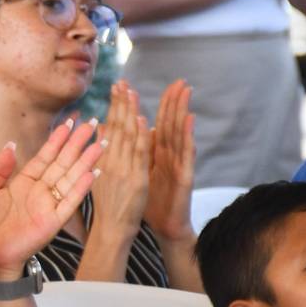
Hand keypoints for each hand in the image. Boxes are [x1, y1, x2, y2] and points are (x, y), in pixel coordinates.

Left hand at [0, 119, 104, 275]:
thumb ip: (0, 168)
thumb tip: (11, 144)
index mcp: (25, 182)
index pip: (45, 156)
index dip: (58, 139)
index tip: (70, 121)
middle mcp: (40, 192)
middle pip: (63, 163)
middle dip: (78, 144)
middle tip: (94, 123)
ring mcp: (48, 206)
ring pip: (70, 179)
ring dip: (86, 161)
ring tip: (101, 144)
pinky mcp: (52, 222)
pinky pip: (69, 203)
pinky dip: (81, 189)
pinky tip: (93, 173)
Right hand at [89, 81, 151, 238]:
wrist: (112, 230)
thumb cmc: (107, 207)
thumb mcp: (97, 176)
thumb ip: (100, 152)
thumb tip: (99, 129)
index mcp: (102, 159)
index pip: (109, 127)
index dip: (114, 106)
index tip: (117, 87)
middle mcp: (110, 162)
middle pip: (116, 127)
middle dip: (120, 103)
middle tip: (122, 82)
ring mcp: (123, 170)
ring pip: (127, 136)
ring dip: (130, 113)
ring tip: (131, 93)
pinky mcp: (136, 179)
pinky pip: (139, 155)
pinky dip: (141, 136)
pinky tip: (143, 121)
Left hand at [144, 80, 196, 242]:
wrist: (164, 225)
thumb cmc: (149, 200)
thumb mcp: (135, 172)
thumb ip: (131, 152)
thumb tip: (116, 134)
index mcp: (155, 153)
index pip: (153, 123)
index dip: (149, 106)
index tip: (145, 85)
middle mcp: (169, 155)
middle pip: (170, 123)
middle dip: (173, 102)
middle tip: (178, 81)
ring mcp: (178, 164)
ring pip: (180, 134)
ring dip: (183, 112)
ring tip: (185, 92)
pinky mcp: (185, 175)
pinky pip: (187, 154)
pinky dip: (188, 136)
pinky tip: (189, 121)